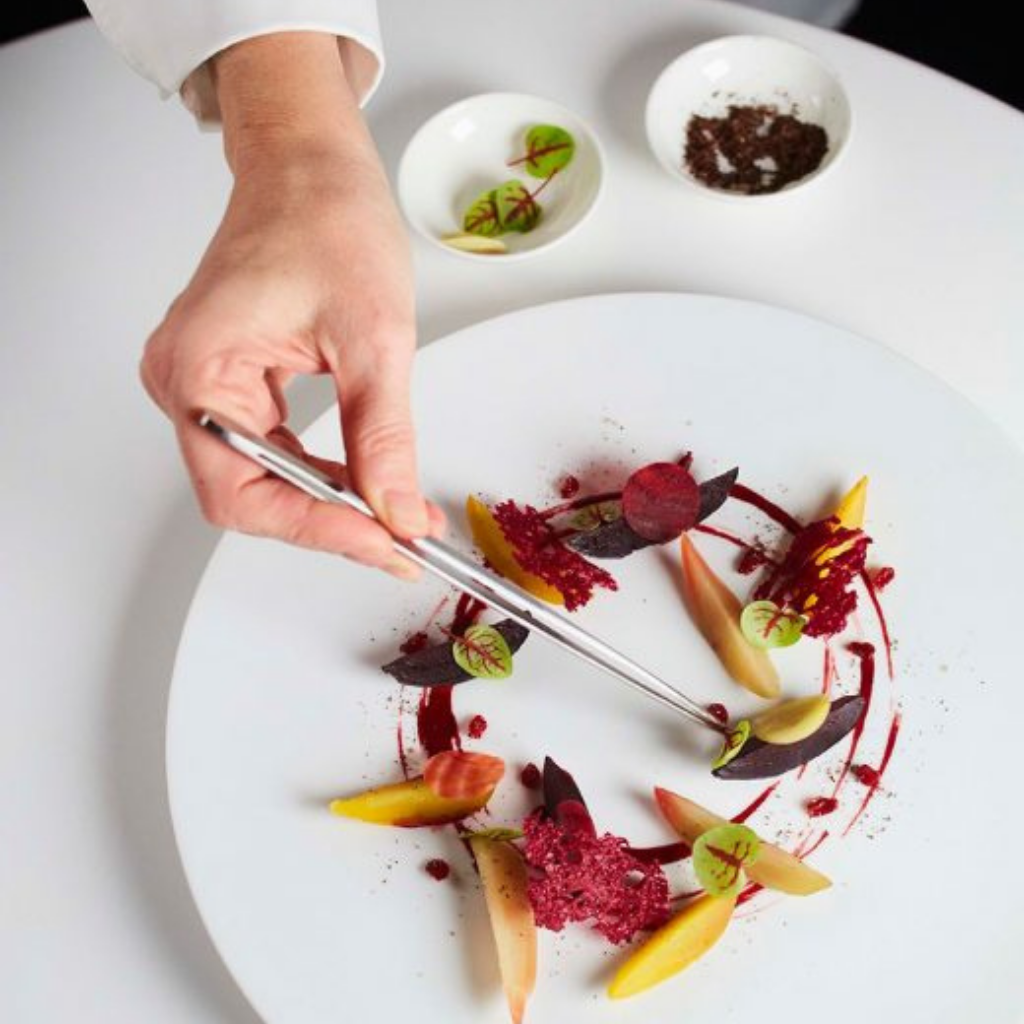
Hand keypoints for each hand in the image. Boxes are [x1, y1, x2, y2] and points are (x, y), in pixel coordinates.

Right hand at [140, 33, 442, 577]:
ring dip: (331, 505)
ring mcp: (207, 386)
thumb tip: (396, 510)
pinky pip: (272, 453)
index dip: (318, 530)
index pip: (244, 492)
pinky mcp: (234, 383)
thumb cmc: (326, 217)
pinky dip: (322, 474)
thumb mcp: (373, 337)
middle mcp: (187, 384)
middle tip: (401, 542)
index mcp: (199, 370)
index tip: (385, 545)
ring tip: (397, 519)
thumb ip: (382, 435)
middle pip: (250, 496)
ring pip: (263, 482)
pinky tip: (366, 482)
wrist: (311, 167)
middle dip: (331, 524)